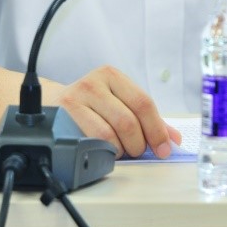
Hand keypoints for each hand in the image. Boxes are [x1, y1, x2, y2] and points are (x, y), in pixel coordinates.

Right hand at [49, 65, 181, 158]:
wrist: (53, 103)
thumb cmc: (92, 104)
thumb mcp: (119, 102)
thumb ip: (148, 119)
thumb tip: (173, 139)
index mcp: (113, 76)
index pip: (143, 103)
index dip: (157, 129)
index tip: (164, 148)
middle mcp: (94, 82)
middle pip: (128, 120)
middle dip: (139, 143)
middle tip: (139, 151)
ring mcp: (77, 97)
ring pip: (109, 133)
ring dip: (121, 149)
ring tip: (121, 150)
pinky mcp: (64, 115)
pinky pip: (90, 140)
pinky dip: (103, 150)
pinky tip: (104, 149)